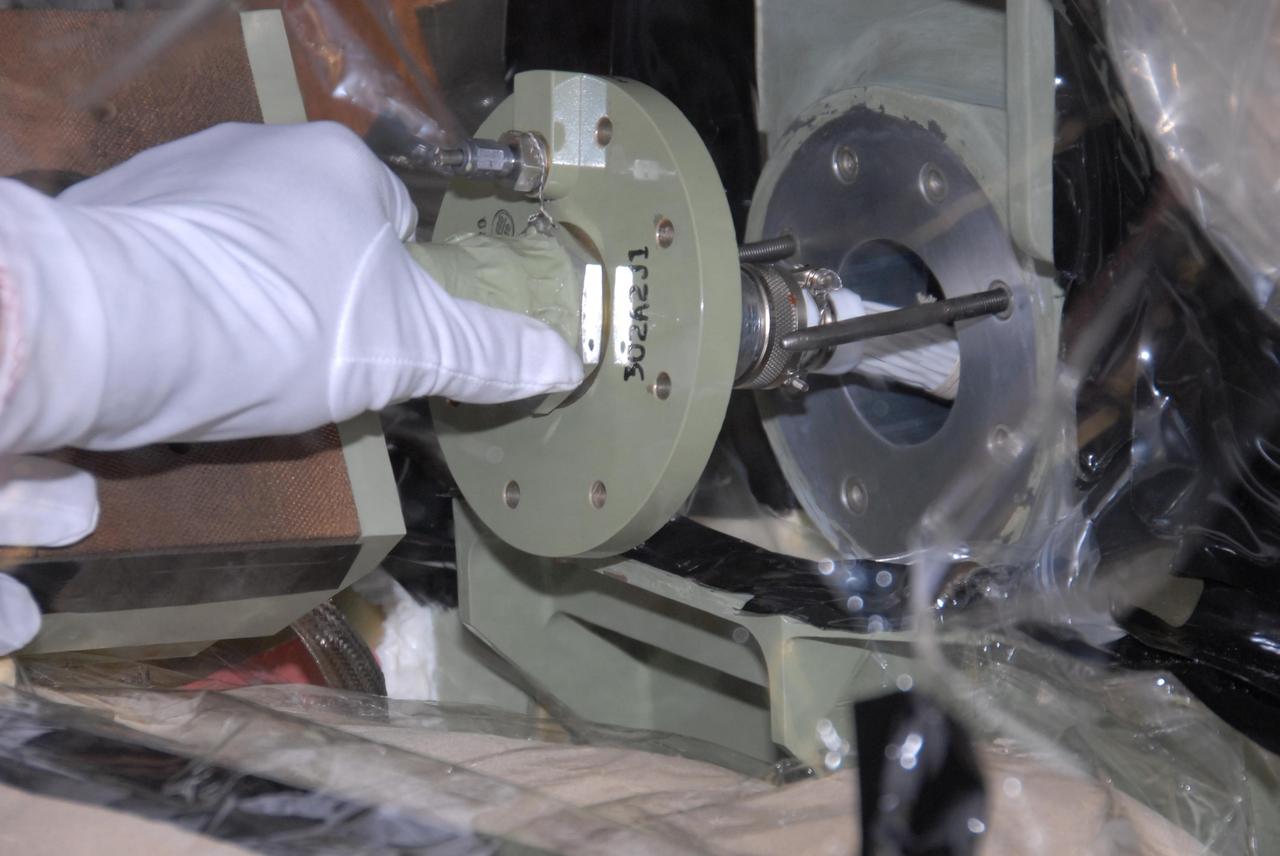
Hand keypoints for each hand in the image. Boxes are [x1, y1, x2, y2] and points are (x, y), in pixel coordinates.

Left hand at [0, 121, 582, 454]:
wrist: (117, 330)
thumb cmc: (285, 326)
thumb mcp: (405, 351)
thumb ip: (487, 354)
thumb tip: (569, 361)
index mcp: (339, 164)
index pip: (391, 225)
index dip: (389, 292)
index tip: (369, 344)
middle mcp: (259, 147)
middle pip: (317, 232)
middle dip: (319, 294)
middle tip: (307, 364)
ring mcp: (180, 172)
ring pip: (248, 245)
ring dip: (254, 297)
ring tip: (239, 364)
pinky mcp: (117, 211)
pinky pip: (182, 256)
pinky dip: (191, 298)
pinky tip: (184, 348)